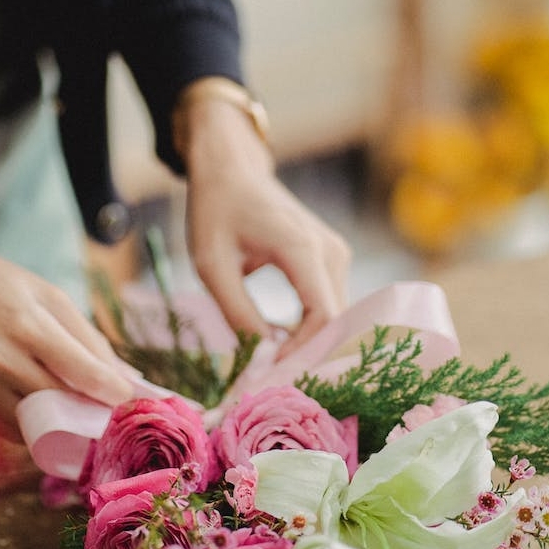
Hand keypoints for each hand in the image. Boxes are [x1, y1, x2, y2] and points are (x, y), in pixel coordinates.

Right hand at [0, 246, 133, 440]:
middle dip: (91, 410)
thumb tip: (126, 377)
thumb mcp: (49, 297)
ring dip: (62, 423)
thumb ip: (88, 338)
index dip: (113, 392)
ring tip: (78, 412)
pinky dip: (31, 426)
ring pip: (34, 424)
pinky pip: (6, 429)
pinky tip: (43, 412)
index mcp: (27, 324)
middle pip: (61, 402)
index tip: (132, 400)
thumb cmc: (0, 289)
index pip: (82, 372)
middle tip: (110, 410)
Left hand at [177, 81, 351, 357]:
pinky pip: (328, 303)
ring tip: (275, 362)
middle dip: (308, 353)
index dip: (303, 351)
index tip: (273, 369)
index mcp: (301, 248)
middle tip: (274, 378)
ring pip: (335, 315)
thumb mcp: (212, 265)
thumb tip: (265, 354)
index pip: (324, 315)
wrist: (231, 171)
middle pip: (336, 320)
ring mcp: (334, 254)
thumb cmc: (216, 211)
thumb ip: (237, 312)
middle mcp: (329, 252)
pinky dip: (310, 327)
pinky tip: (283, 342)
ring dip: (310, 342)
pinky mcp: (329, 259)